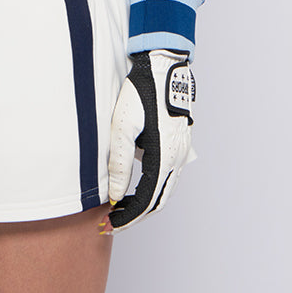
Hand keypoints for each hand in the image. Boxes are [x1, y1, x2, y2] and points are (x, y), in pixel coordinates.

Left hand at [104, 50, 195, 231]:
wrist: (161, 67)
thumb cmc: (141, 92)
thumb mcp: (122, 126)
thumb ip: (119, 163)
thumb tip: (116, 195)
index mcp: (165, 156)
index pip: (148, 200)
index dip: (129, 217)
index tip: (110, 225)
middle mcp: (178, 158)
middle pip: (158, 201)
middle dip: (134, 216)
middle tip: (111, 224)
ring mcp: (181, 151)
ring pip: (163, 190)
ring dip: (142, 203)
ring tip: (118, 209)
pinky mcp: (178, 144)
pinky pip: (166, 175)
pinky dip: (150, 188)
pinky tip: (132, 187)